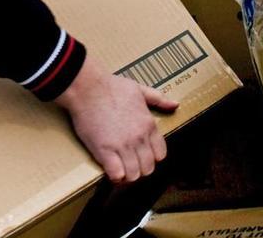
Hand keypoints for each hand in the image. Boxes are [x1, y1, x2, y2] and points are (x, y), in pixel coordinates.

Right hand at [55, 63, 177, 183]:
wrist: (88, 88)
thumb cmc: (111, 87)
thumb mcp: (139, 89)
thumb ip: (158, 99)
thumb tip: (175, 104)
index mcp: (148, 125)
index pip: (160, 154)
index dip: (151, 158)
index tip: (141, 156)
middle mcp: (139, 138)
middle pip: (148, 168)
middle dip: (139, 169)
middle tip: (129, 164)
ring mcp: (122, 146)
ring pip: (134, 175)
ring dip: (127, 176)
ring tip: (119, 169)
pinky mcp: (105, 151)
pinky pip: (117, 174)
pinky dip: (114, 176)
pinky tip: (109, 169)